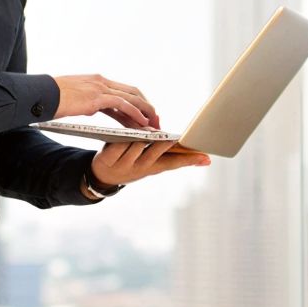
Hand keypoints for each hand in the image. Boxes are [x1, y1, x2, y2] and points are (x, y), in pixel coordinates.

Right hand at [52, 74, 160, 128]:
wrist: (40, 94)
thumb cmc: (53, 98)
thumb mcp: (76, 99)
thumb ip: (89, 102)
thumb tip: (95, 109)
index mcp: (97, 81)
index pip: (124, 90)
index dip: (138, 102)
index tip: (146, 115)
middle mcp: (101, 81)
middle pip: (133, 92)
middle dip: (147, 107)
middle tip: (155, 121)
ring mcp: (100, 88)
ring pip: (132, 97)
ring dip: (145, 111)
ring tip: (153, 125)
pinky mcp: (96, 97)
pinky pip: (122, 104)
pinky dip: (135, 113)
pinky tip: (141, 122)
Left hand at [90, 140, 210, 187]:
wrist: (101, 175)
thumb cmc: (129, 162)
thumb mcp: (147, 161)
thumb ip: (162, 151)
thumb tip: (178, 140)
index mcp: (153, 168)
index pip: (174, 163)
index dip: (190, 160)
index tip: (206, 158)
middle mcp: (140, 168)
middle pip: (158, 153)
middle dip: (167, 144)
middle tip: (175, 137)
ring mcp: (124, 164)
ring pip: (138, 146)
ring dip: (146, 136)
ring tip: (152, 130)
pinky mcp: (108, 158)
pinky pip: (119, 145)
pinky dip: (126, 137)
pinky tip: (131, 132)